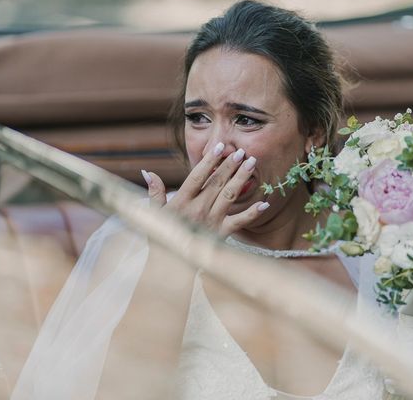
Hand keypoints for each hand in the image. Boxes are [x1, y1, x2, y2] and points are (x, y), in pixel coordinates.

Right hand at [141, 143, 269, 236]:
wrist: (170, 266)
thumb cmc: (162, 237)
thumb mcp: (154, 214)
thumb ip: (154, 192)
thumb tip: (148, 171)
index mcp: (181, 202)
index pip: (197, 176)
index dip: (209, 160)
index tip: (220, 147)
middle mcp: (198, 210)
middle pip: (217, 183)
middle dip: (230, 165)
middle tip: (241, 151)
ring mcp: (211, 222)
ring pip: (229, 196)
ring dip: (241, 179)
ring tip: (251, 164)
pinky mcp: (221, 234)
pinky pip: (239, 222)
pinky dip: (252, 213)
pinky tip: (264, 203)